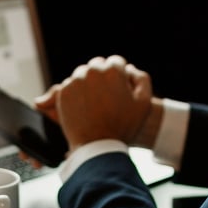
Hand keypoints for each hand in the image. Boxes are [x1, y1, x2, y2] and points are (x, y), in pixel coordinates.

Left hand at [37, 54, 153, 152]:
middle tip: (106, 96)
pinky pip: (71, 85)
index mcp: (113, 70)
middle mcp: (93, 71)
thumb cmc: (123, 126)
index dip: (119, 75)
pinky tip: (84, 106)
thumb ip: (142, 79)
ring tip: (95, 102)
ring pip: (83, 74)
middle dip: (103, 76)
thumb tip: (128, 67)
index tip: (119, 89)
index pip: (116, 62)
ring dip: (88, 82)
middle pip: (98, 65)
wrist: (98, 146)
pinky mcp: (64, 91)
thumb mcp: (144, 103)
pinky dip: (76, 92)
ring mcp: (76, 80)